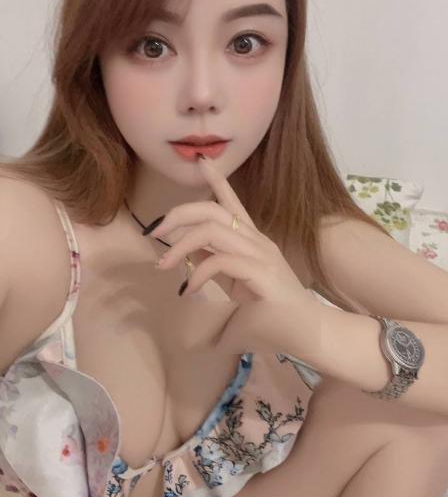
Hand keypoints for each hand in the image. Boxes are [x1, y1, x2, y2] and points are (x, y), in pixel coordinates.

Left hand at [147, 154, 312, 353]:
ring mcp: (262, 254)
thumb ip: (213, 269)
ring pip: (212, 230)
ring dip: (180, 246)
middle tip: (155, 233)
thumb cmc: (274, 318)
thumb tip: (188, 256)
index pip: (231, 203)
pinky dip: (198, 272)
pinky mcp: (263, 273)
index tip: (202, 161)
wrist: (310, 335)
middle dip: (178, 215)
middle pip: (211, 210)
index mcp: (252, 241)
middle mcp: (257, 241)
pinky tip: (188, 289)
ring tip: (163, 265)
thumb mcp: (235, 288)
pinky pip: (222, 261)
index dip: (216, 180)